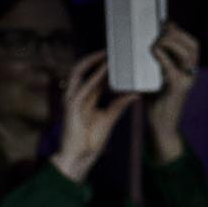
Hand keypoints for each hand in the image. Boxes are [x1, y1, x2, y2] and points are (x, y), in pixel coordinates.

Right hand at [50, 53, 136, 183]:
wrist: (79, 158)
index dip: (105, 64)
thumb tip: (136, 93)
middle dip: (97, 57)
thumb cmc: (91, 140)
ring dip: (92, 61)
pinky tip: (103, 70)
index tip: (120, 56)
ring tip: (107, 53)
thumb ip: (120, 104)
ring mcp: (73, 99)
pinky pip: (82, 87)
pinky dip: (93, 77)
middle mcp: (78, 95)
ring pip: (79, 73)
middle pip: (85, 69)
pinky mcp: (71, 107)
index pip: (95, 75)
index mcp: (87, 97)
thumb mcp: (109, 118)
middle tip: (114, 48)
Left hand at [147, 22, 200, 161]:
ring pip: (186, 53)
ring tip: (156, 42)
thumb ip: (152, 64)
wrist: (161, 128)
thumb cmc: (155, 103)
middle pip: (192, 45)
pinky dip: (163, 57)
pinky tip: (153, 51)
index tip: (165, 22)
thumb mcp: (155, 79)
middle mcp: (191, 73)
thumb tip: (139, 46)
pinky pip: (173, 68)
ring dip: (171, 42)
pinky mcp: (178, 89)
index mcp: (188, 69)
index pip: (191, 43)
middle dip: (176, 34)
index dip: (180, 31)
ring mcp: (187, 81)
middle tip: (159, 31)